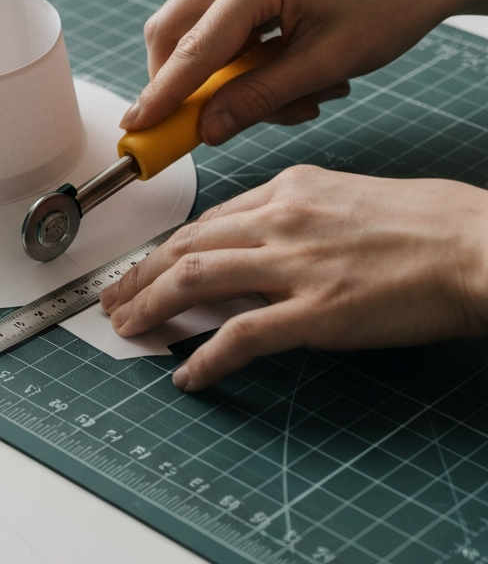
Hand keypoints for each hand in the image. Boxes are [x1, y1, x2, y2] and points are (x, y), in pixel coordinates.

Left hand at [98, 166, 487, 390]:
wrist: (480, 246)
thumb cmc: (428, 224)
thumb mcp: (349, 198)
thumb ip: (295, 218)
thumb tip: (256, 245)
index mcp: (290, 189)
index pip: (207, 221)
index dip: (166, 250)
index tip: (146, 269)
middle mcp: (282, 218)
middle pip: (186, 246)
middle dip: (139, 276)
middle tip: (112, 300)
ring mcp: (295, 264)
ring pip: (195, 279)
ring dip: (150, 306)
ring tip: (127, 328)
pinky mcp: (316, 311)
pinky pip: (240, 335)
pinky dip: (206, 356)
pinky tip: (188, 375)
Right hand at [120, 0, 487, 142]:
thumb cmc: (388, 4)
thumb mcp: (326, 64)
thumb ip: (259, 98)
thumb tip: (209, 128)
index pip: (192, 50)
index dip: (161, 96)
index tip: (135, 128)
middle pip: (171, 30)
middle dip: (179, 83)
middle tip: (201, 122)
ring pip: (193, 27)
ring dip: (220, 72)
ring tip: (283, 94)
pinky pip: (217, 18)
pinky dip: (236, 54)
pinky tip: (280, 68)